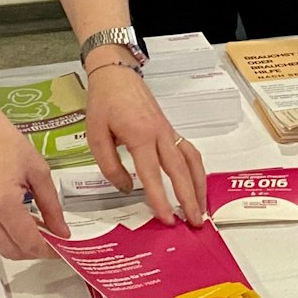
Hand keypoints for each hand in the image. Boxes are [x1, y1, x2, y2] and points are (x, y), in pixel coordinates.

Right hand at [0, 109, 67, 259]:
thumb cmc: (7, 144)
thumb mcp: (39, 172)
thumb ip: (52, 206)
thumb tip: (62, 232)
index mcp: (4, 204)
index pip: (29, 242)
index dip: (49, 251)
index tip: (65, 248)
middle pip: (13, 252)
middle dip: (36, 252)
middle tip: (56, 242)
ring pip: (2, 248)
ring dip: (23, 247)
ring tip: (43, 232)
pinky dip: (10, 238)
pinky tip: (26, 223)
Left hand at [84, 59, 205, 228]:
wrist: (116, 74)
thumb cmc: (103, 102)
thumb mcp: (95, 135)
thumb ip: (109, 165)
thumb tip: (126, 188)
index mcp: (140, 135)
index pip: (152, 174)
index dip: (160, 198)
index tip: (167, 219)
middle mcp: (160, 134)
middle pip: (181, 170)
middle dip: (189, 198)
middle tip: (195, 222)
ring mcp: (169, 131)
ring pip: (192, 161)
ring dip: (199, 186)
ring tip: (201, 209)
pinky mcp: (170, 130)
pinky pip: (189, 152)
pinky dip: (197, 171)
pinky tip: (197, 185)